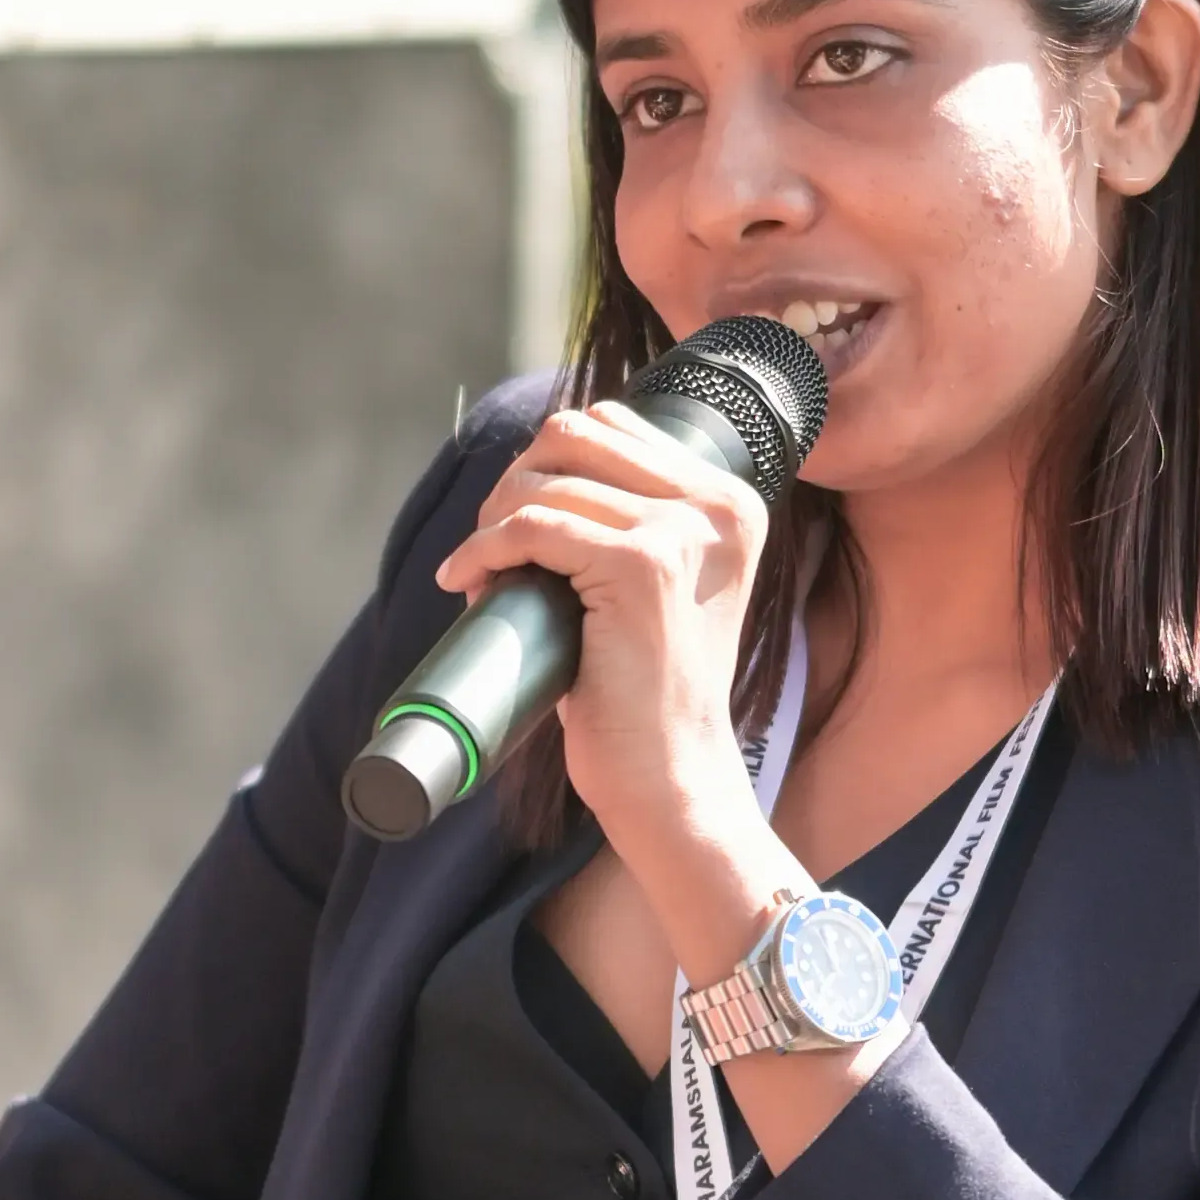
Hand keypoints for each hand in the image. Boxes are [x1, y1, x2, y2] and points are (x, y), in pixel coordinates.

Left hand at [436, 396, 775, 890]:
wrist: (671, 775)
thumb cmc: (649, 692)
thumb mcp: (659, 587)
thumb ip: (631, 521)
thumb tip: (531, 469)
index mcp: (731, 502)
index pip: (611, 425)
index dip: (546, 464)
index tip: (518, 520)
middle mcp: (716, 507)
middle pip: (574, 435)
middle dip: (515, 483)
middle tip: (493, 545)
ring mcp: (682, 533)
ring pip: (546, 481)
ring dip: (493, 523)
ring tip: (484, 576)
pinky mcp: (641, 567)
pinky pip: (533, 527)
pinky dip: (485, 550)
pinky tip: (469, 581)